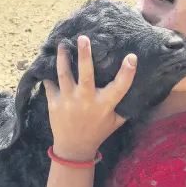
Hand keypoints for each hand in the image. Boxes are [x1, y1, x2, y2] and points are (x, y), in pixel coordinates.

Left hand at [43, 35, 136, 161]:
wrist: (74, 148)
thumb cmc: (97, 132)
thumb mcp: (115, 121)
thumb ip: (124, 106)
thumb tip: (140, 88)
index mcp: (104, 104)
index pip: (120, 86)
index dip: (127, 71)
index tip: (131, 56)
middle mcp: (86, 100)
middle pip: (85, 73)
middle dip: (84, 54)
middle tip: (83, 37)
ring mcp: (69, 100)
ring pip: (64, 74)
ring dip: (62, 58)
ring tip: (62, 44)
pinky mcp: (55, 103)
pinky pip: (50, 84)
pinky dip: (47, 73)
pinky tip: (46, 62)